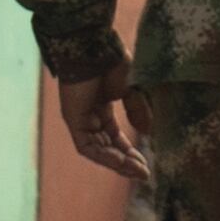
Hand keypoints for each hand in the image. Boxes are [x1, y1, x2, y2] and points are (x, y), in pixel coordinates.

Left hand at [55, 67, 148, 184]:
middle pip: (107, 147)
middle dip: (126, 162)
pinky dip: (104, 156)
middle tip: (144, 174)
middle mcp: (89, 116)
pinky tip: (121, 162)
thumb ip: (137, 111)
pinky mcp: (73, 119)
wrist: (93, 46)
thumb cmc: (111, 60)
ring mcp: (80, 118)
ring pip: (98, 150)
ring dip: (117, 163)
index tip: (147, 164)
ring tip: (137, 172)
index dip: (130, 152)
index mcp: (101, 107)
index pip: (115, 137)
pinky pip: (86, 146)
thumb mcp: (132, 89)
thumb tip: (146, 133)